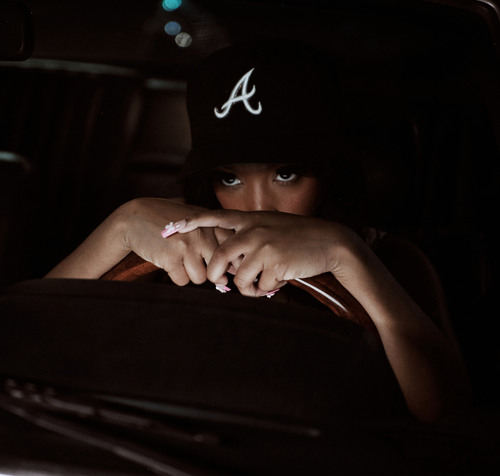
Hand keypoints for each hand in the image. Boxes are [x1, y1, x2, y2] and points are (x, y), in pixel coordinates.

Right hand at [121, 198, 232, 285]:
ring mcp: (186, 246)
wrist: (135, 217)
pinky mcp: (171, 258)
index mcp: (211, 223)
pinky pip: (182, 281)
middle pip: (218, 268)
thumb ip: (214, 240)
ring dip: (190, 274)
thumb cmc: (169, 221)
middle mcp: (202, 234)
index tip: (219, 264)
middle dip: (209, 271)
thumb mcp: (195, 221)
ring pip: (200, 278)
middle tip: (194, 263)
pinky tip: (168, 261)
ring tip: (180, 259)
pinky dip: (176, 276)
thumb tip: (226, 280)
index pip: (231, 250)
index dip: (227, 262)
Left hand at [179, 209, 353, 296]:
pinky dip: (267, 290)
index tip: (174, 226)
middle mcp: (254, 230)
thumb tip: (233, 265)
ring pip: (240, 278)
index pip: (216, 217)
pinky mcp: (276, 263)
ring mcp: (264, 246)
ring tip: (263, 285)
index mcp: (251, 220)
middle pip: (219, 257)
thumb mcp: (272, 226)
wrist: (330, 241)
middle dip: (215, 275)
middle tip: (219, 283)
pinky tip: (280, 281)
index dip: (193, 221)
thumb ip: (250, 238)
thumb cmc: (299, 236)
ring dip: (249, 288)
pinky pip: (261, 286)